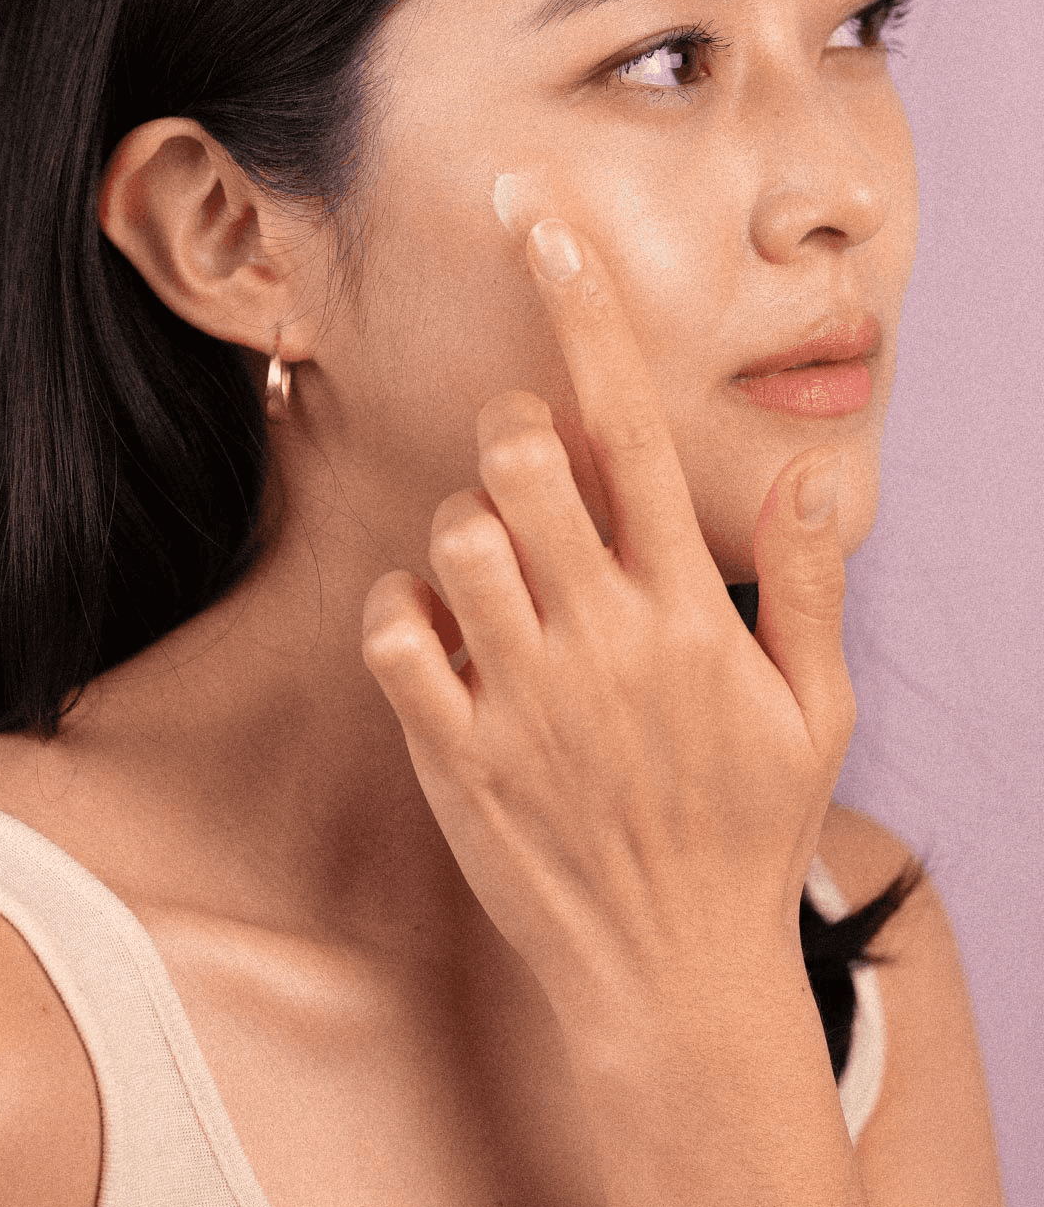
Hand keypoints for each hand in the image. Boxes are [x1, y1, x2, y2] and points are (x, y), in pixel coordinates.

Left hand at [361, 218, 854, 1024]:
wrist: (676, 984)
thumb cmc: (745, 834)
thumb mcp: (810, 714)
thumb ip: (803, 583)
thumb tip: (817, 466)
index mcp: (690, 611)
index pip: (631, 426)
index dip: (583, 310)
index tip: (540, 222)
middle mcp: (605, 638)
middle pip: (519, 458)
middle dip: (510, 430)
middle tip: (526, 468)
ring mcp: (525, 698)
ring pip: (452, 535)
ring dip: (461, 526)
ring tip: (495, 573)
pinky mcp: (456, 755)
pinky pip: (391, 635)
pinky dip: (400, 615)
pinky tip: (443, 643)